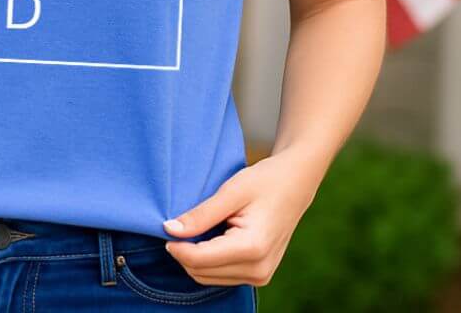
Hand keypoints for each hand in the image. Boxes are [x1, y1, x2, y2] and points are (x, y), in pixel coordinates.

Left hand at [161, 147, 322, 287]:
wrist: (295, 184)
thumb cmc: (264, 182)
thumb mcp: (230, 192)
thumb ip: (200, 215)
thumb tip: (169, 230)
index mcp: (252, 248)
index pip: (199, 260)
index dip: (176, 246)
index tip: (165, 227)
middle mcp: (258, 270)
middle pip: (201, 272)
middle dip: (184, 252)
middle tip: (178, 224)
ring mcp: (261, 276)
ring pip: (208, 277)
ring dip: (195, 257)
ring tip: (197, 227)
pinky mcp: (260, 275)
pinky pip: (221, 275)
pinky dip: (208, 260)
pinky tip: (210, 236)